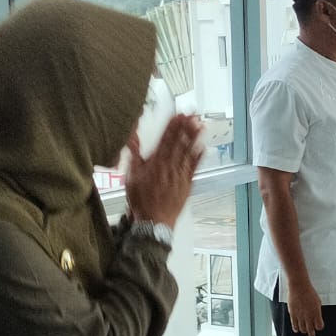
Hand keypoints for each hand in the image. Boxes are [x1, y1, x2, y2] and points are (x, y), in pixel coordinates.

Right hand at [124, 113, 203, 228]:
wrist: (153, 222)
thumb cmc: (142, 201)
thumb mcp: (132, 176)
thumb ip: (134, 155)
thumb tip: (131, 138)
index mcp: (155, 163)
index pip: (165, 139)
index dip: (173, 126)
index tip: (178, 114)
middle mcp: (169, 167)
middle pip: (179, 142)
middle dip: (186, 127)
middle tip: (192, 113)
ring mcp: (180, 175)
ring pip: (188, 152)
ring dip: (195, 137)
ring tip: (200, 124)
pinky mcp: (187, 184)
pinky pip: (195, 168)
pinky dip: (199, 157)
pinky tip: (204, 147)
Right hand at [285, 277, 323, 335]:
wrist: (299, 287)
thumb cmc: (309, 292)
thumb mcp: (318, 301)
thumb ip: (317, 311)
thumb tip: (316, 316)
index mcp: (316, 313)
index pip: (319, 326)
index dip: (319, 327)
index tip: (319, 326)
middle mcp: (308, 316)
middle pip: (311, 330)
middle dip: (312, 334)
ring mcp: (300, 316)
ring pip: (302, 329)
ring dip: (304, 331)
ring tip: (304, 332)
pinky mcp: (293, 314)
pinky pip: (294, 325)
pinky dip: (296, 328)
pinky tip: (297, 329)